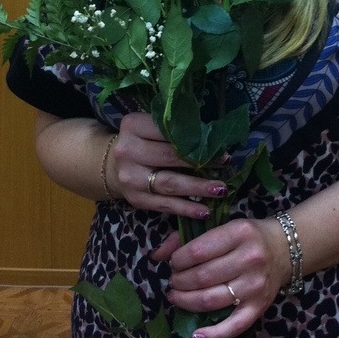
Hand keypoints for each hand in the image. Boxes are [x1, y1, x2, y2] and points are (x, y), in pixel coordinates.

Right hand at [109, 113, 228, 218]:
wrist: (113, 165)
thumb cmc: (143, 141)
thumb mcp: (151, 127)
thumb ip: (174, 130)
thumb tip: (213, 139)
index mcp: (133, 126)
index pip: (168, 131)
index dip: (195, 139)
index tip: (219, 146)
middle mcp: (128, 151)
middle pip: (170, 157)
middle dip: (201, 162)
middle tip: (225, 166)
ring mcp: (130, 178)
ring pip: (169, 184)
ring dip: (198, 188)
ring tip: (220, 190)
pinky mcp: (135, 199)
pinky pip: (165, 205)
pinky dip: (186, 209)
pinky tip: (204, 211)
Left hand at [152, 216, 291, 337]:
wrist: (285, 248)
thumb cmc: (248, 236)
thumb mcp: (223, 226)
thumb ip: (189, 238)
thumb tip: (157, 255)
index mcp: (239, 233)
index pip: (198, 251)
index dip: (178, 260)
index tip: (174, 263)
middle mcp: (249, 259)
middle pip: (202, 277)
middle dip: (179, 281)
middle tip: (174, 280)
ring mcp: (255, 285)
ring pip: (211, 300)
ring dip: (186, 301)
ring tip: (176, 296)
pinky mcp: (259, 307)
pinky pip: (234, 326)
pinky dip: (213, 334)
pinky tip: (196, 335)